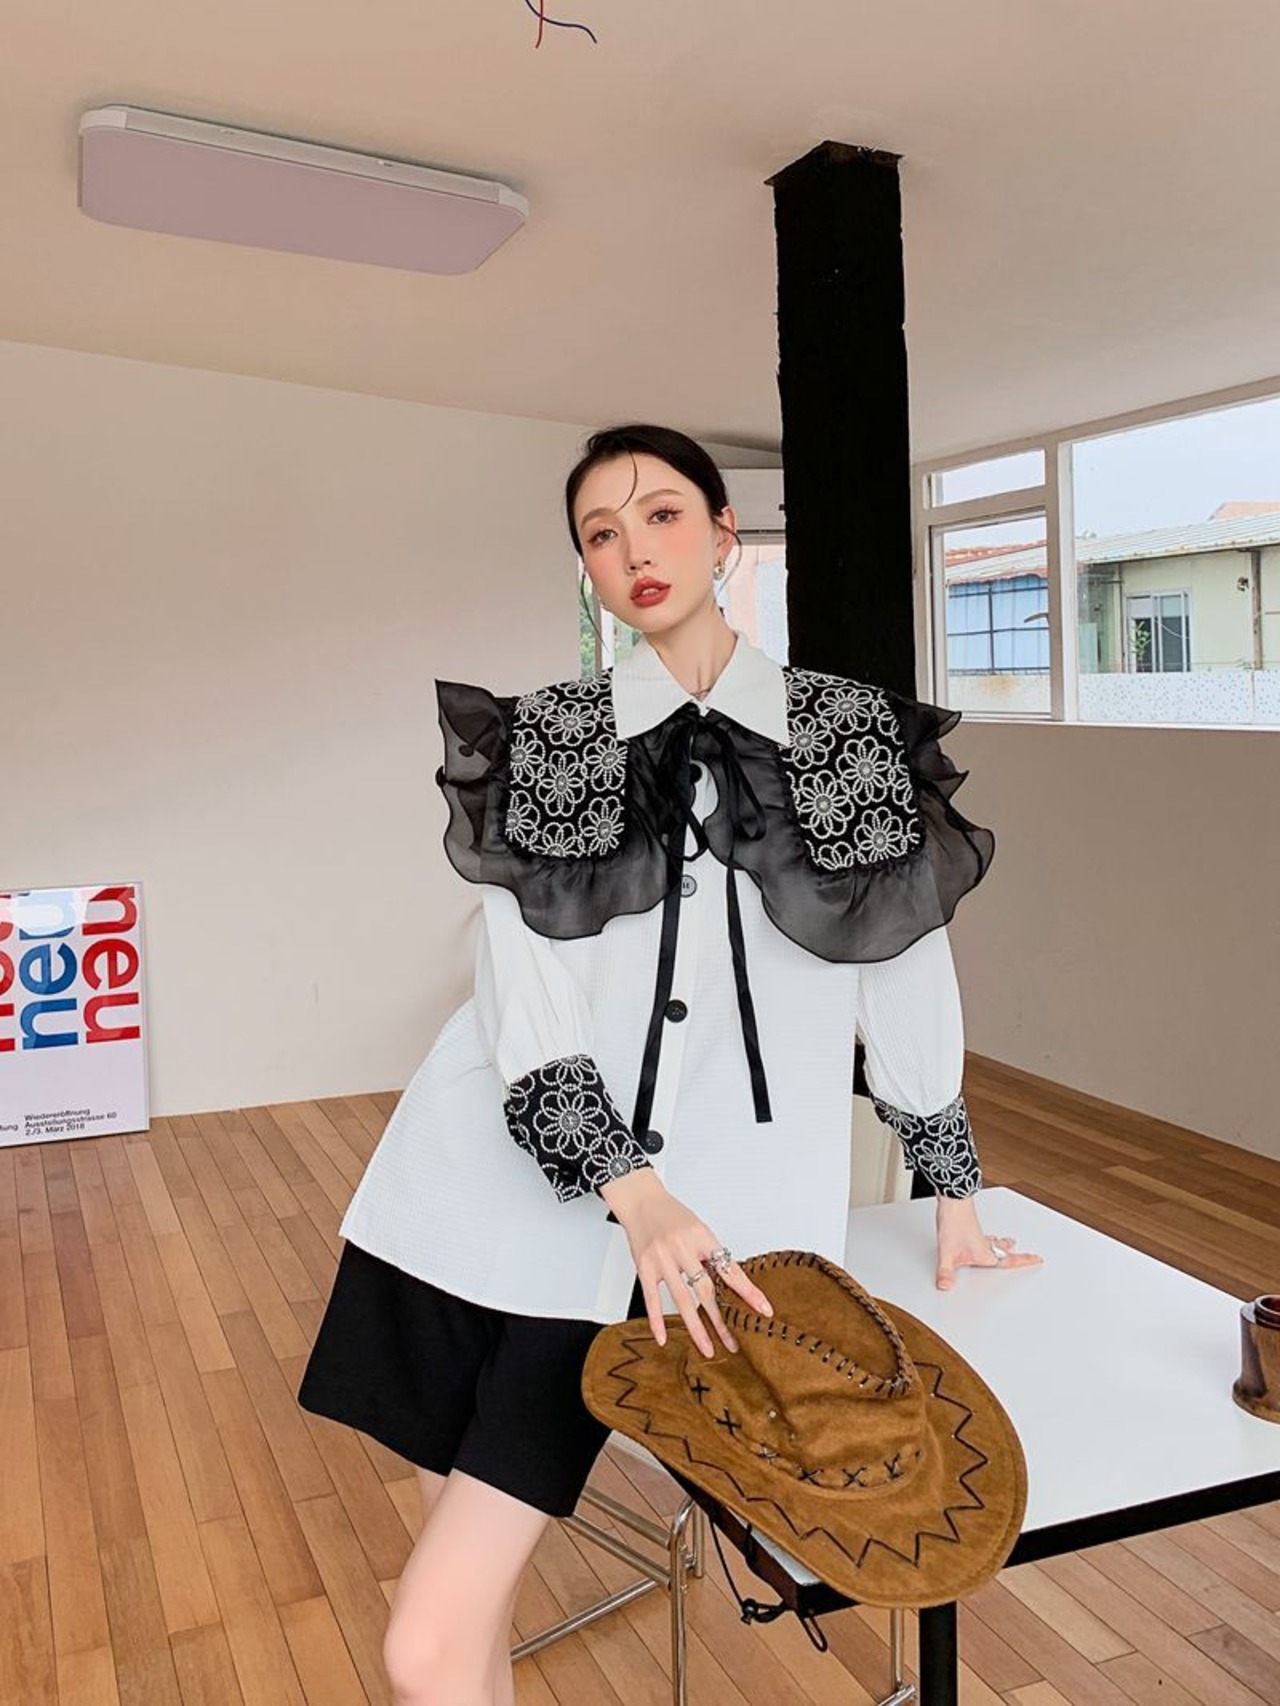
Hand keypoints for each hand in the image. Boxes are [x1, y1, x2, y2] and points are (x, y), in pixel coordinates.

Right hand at [599, 1168, 772, 1356]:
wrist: (640, 1200)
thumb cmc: (672, 1214)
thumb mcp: (698, 1227)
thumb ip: (710, 1254)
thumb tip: (729, 1282)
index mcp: (702, 1237)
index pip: (730, 1269)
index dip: (748, 1291)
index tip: (763, 1309)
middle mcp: (683, 1248)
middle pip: (706, 1290)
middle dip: (722, 1320)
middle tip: (733, 1342)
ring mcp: (662, 1259)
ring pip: (682, 1299)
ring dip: (696, 1328)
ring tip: (707, 1348)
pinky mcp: (644, 1267)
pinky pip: (652, 1299)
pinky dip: (657, 1321)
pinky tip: (663, 1338)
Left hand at [934, 1195, 1042, 1290]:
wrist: (952, 1199)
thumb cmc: (953, 1223)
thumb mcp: (947, 1254)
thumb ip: (945, 1272)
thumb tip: (945, 1285)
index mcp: (984, 1253)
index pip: (1008, 1261)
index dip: (1024, 1261)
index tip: (1037, 1259)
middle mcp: (983, 1243)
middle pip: (1004, 1250)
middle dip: (1016, 1254)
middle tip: (1028, 1255)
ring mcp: (977, 1233)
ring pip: (995, 1241)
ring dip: (1003, 1243)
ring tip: (1010, 1243)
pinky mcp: (969, 1226)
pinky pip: (985, 1235)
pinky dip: (989, 1237)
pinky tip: (982, 1236)